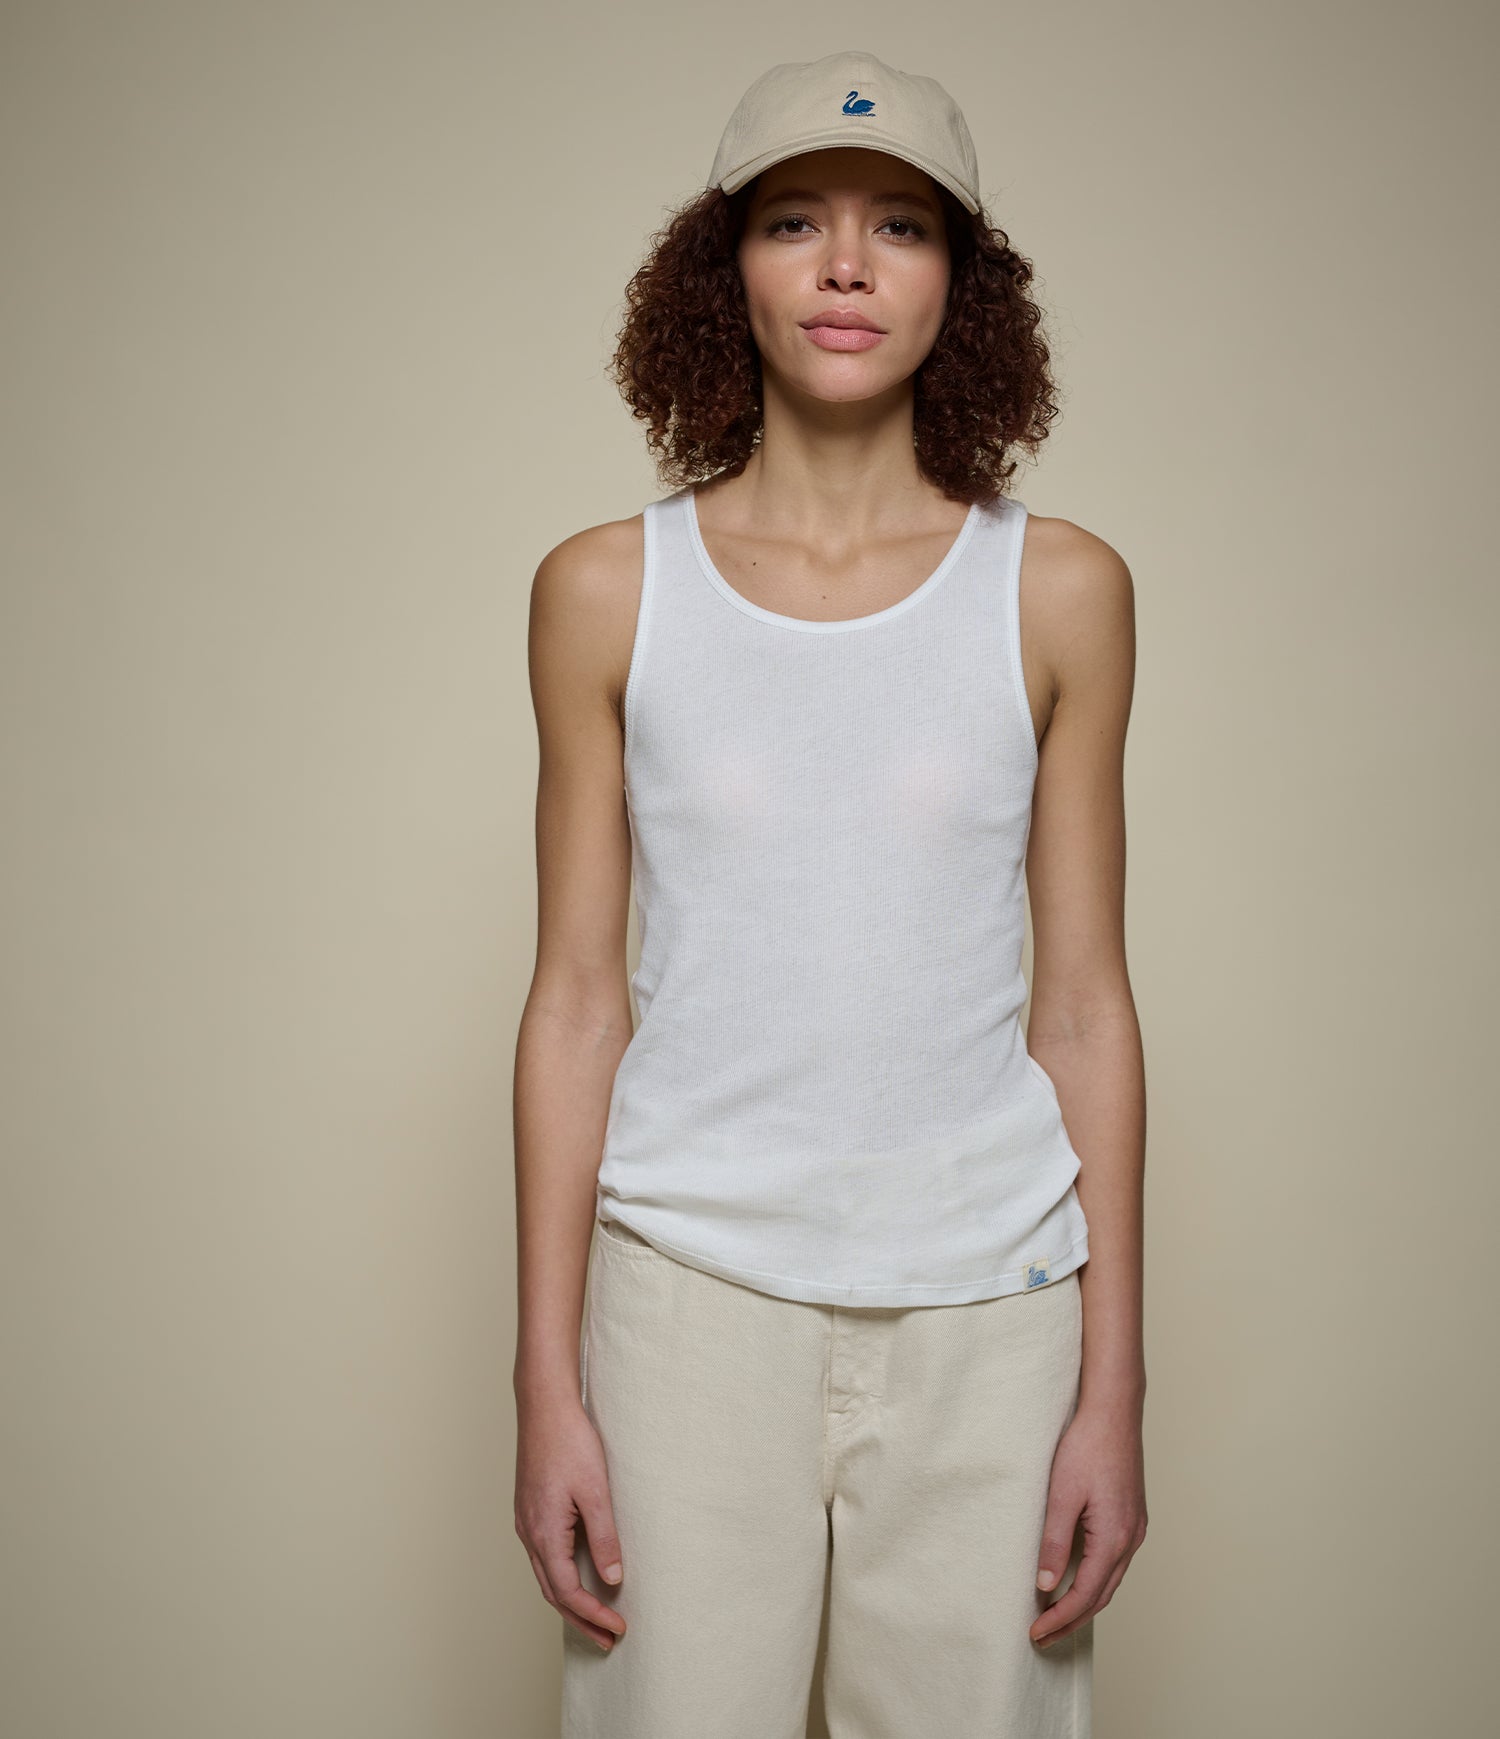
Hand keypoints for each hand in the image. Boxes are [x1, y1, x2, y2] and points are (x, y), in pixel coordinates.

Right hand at [514, 1394, 627, 1650]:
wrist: (544, 1406)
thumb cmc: (570, 1442)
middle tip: (608, 1639)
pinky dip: (560, 1578)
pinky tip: (577, 1577)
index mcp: (544, 1533)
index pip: (568, 1591)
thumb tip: (612, 1580)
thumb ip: (604, 1537)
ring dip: (570, 1601)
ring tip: (596, 1618)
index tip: (618, 1628)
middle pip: (553, 1592)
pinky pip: (543, 1557)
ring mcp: (526, 1522)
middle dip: (581, 1619)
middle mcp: (529, 1533)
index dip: (593, 1615)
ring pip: (545, 1576)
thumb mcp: (596, 1491)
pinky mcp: (529, 1510)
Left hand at [1031, 1400, 1147, 1648]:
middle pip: (1101, 1596)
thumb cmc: (1086, 1446)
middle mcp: (1130, 1539)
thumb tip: (1047, 1585)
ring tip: (1056, 1615)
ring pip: (1110, 1580)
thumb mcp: (1062, 1495)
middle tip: (1043, 1636)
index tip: (1036, 1633)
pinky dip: (1096, 1580)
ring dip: (1085, 1602)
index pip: (1084, 1595)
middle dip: (1072, 1619)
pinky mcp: (1131, 1516)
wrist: (1113, 1412)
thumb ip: (1055, 1542)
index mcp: (1113, 1538)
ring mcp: (1135, 1528)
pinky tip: (1078, 1579)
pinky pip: (1115, 1561)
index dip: (1059, 1618)